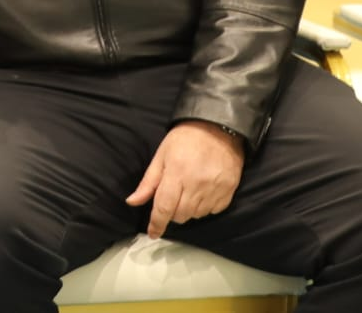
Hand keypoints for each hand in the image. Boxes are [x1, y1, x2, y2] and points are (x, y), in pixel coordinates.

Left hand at [125, 120, 244, 238]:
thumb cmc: (186, 138)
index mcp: (177, 173)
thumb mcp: (162, 155)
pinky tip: (203, 192)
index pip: (164, 207)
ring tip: (188, 192)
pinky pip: (213, 211)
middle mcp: (196, 184)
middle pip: (180, 215)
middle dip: (172, 212)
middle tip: (173, 196)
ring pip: (196, 215)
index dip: (156, 224)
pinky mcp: (228, 191)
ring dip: (188, 210)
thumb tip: (132, 202)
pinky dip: (205, 207)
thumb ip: (149, 182)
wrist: (219, 127)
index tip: (153, 233)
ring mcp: (214, 189)